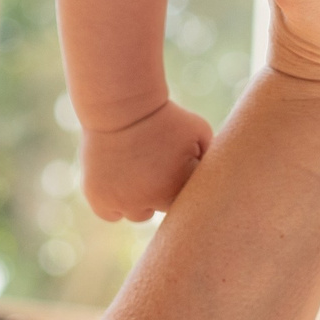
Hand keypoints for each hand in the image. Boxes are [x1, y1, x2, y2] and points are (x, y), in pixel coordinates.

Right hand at [81, 100, 212, 222]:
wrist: (120, 105)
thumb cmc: (163, 115)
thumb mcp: (198, 130)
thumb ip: (210, 156)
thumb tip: (221, 175)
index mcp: (175, 190)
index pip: (186, 204)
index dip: (181, 185)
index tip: (175, 166)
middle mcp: (147, 202)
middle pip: (161, 210)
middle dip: (161, 192)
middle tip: (155, 166)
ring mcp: (121, 202)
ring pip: (136, 214)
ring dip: (138, 199)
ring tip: (136, 171)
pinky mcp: (98, 198)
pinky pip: (110, 212)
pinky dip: (112, 202)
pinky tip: (117, 180)